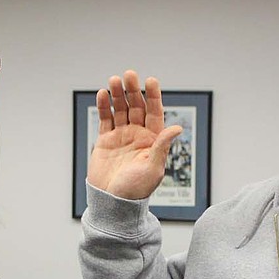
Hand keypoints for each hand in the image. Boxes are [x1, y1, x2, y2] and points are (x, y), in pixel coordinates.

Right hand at [87, 70, 182, 199]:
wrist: (113, 203)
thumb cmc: (136, 190)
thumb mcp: (153, 168)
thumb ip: (162, 146)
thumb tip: (176, 128)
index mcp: (153, 140)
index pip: (154, 112)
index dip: (153, 96)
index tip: (150, 81)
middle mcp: (138, 135)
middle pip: (136, 106)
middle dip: (133, 90)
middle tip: (129, 74)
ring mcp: (121, 136)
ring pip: (120, 109)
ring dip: (117, 94)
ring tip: (114, 80)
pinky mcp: (105, 141)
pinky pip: (105, 119)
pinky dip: (103, 107)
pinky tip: (102, 94)